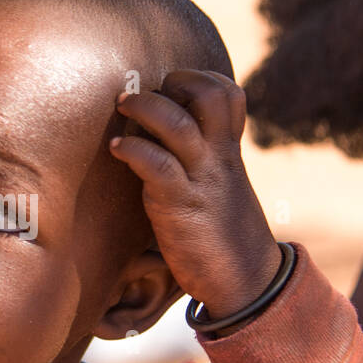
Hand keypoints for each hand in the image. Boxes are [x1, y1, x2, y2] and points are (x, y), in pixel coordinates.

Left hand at [109, 70, 281, 321]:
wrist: (245, 283)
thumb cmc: (223, 237)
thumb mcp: (219, 189)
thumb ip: (201, 162)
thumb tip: (163, 143)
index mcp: (229, 152)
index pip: (228, 93)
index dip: (198, 79)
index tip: (172, 90)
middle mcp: (218, 158)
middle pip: (211, 94)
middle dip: (175, 82)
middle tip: (146, 96)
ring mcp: (200, 179)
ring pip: (176, 122)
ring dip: (143, 106)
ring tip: (121, 108)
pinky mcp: (180, 205)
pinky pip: (155, 163)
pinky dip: (131, 149)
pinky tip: (116, 150)